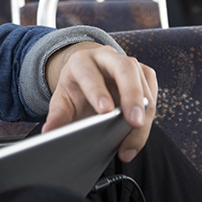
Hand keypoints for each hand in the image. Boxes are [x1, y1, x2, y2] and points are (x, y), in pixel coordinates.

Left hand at [43, 41, 156, 162]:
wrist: (88, 74)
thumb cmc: (76, 88)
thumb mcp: (62, 100)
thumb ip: (57, 116)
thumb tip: (48, 133)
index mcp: (82, 61)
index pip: (89, 72)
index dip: (97, 90)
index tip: (104, 111)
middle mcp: (107, 57)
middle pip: (125, 69)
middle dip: (132, 96)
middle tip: (134, 123)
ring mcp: (128, 63)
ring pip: (143, 83)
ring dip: (143, 113)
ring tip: (132, 144)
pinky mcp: (144, 74)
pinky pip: (152, 92)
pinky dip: (149, 115)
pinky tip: (138, 135)